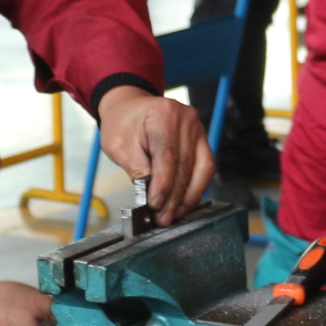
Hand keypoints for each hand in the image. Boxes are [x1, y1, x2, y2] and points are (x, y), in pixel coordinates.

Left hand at [97, 88, 214, 221]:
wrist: (130, 107)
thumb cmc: (122, 123)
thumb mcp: (119, 145)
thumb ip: (137, 169)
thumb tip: (152, 197)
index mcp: (163, 114)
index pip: (167, 156)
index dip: (163, 185)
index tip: (155, 205)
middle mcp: (186, 119)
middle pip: (186, 165)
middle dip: (175, 196)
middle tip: (164, 218)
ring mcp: (198, 128)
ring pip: (202, 168)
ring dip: (189, 195)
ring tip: (175, 214)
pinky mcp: (202, 139)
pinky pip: (206, 166)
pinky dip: (197, 186)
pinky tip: (186, 202)